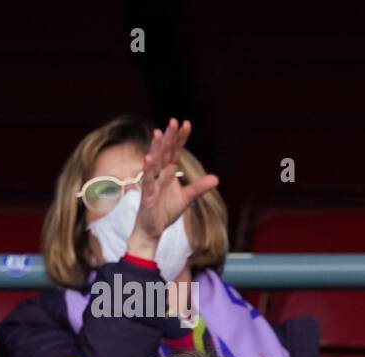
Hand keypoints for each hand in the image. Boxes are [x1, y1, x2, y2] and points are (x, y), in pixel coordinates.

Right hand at [127, 118, 219, 259]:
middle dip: (169, 137)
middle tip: (173, 121)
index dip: (180, 138)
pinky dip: (148, 169)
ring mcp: (152, 182)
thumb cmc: (166, 210)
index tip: (186, 123)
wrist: (153, 228)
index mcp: (168, 172)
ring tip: (158, 133)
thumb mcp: (187, 198)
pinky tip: (148, 158)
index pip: (175, 152)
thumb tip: (216, 178)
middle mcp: (159, 174)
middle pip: (164, 152)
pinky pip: (147, 180)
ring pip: (154, 162)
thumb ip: (199, 187)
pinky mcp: (147, 194)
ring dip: (155, 148)